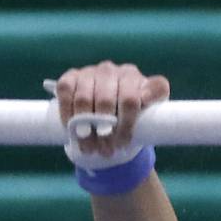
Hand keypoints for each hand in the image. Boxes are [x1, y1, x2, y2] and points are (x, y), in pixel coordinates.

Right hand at [55, 61, 169, 158]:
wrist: (112, 110)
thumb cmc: (134, 113)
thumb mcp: (151, 109)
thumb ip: (155, 99)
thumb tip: (144, 97)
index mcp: (133, 77)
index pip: (130, 100)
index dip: (125, 125)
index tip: (122, 144)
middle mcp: (111, 70)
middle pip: (105, 101)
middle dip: (104, 131)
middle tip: (105, 150)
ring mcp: (90, 72)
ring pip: (84, 99)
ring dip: (84, 127)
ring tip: (89, 148)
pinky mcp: (71, 76)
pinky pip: (65, 91)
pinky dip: (67, 113)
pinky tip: (71, 130)